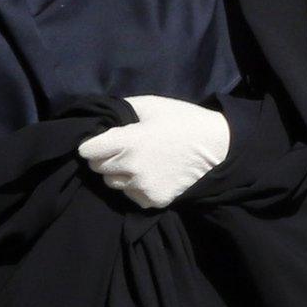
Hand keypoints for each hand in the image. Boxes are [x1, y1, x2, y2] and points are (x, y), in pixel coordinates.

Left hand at [78, 95, 232, 209]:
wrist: (218, 148)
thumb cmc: (184, 121)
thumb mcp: (152, 105)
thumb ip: (123, 109)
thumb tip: (103, 117)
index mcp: (127, 142)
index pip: (87, 150)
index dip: (92, 144)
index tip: (101, 141)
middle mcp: (130, 168)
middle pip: (98, 168)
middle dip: (105, 158)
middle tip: (122, 150)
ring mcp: (142, 187)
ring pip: (113, 184)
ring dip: (119, 174)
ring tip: (137, 163)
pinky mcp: (154, 201)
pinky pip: (131, 195)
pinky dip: (136, 187)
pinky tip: (151, 175)